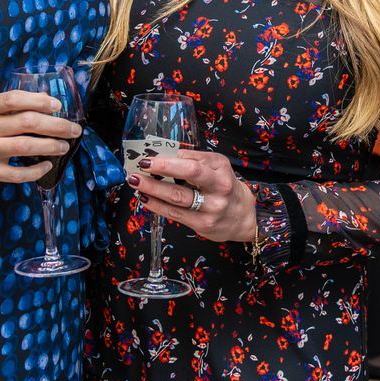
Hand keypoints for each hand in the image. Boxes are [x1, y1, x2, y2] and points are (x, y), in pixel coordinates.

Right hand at [0, 90, 80, 189]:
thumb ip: (0, 108)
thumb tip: (37, 103)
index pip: (15, 99)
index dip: (40, 100)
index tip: (58, 105)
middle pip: (28, 122)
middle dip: (57, 125)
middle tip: (73, 129)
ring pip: (26, 145)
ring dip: (51, 146)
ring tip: (64, 146)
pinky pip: (17, 173)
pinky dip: (35, 170)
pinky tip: (46, 167)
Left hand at [128, 149, 257, 243]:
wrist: (243, 217)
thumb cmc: (226, 186)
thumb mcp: (218, 166)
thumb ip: (197, 159)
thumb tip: (169, 155)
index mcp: (221, 172)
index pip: (192, 166)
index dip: (168, 163)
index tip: (149, 159)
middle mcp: (218, 191)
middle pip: (185, 182)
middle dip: (158, 175)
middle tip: (138, 170)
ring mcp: (210, 210)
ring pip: (177, 199)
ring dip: (153, 190)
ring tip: (137, 183)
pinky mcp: (202, 225)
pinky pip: (175, 214)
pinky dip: (157, 205)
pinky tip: (146, 198)